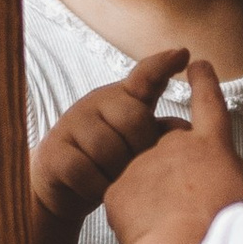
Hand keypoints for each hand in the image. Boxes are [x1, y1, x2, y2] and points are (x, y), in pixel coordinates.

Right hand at [29, 46, 186, 229]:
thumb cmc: (109, 162)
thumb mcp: (136, 142)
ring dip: (116, 173)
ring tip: (113, 179)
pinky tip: (96, 189)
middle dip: (140, 149)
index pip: (145, 76)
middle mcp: (97, 101)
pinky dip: (96, 187)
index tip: (183, 54)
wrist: (62, 187)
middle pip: (135, 119)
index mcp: (123, 97)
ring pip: (108, 148)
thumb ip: (160, 130)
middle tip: (133, 166)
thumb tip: (188, 126)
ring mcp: (72, 122)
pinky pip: (84, 170)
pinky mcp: (54, 150)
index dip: (162, 65)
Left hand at [103, 57, 242, 243]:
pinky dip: (137, 214)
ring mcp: (142, 164)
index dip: (204, 82)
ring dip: (158, 194)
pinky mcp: (118, 187)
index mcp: (211, 144)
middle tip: (191, 200)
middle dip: (178, 166)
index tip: (198, 65)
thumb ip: (238, 170)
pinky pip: (126, 198)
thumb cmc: (225, 225)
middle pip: (174, 147)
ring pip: (148, 174)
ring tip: (172, 226)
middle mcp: (174, 145)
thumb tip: (229, 167)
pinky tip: (151, 233)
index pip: (208, 103)